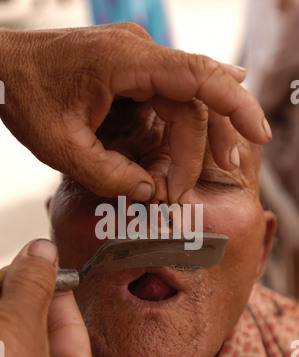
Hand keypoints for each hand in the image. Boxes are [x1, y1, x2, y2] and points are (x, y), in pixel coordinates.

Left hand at [0, 23, 270, 202]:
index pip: (198, 76)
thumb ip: (110, 175)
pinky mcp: (131, 74)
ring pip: (182, 102)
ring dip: (191, 141)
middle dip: (207, 141)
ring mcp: (136, 62)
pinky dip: (178, 129)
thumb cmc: (24, 95)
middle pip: (194, 98)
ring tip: (186, 179)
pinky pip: (166, 101)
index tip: (258, 134)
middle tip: (219, 174)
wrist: (0, 68)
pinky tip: (188, 146)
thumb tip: (152, 193)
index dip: (234, 104)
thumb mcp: (62, 148)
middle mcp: (138, 55)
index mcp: (124, 62)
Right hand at [0, 239, 96, 356]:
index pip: (73, 330)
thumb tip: (44, 253)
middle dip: (16, 296)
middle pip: (34, 330)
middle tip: (8, 272)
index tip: (42, 265)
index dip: (57, 291)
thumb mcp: (17, 330)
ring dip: (0, 303)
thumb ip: (33, 288)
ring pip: (7, 334)